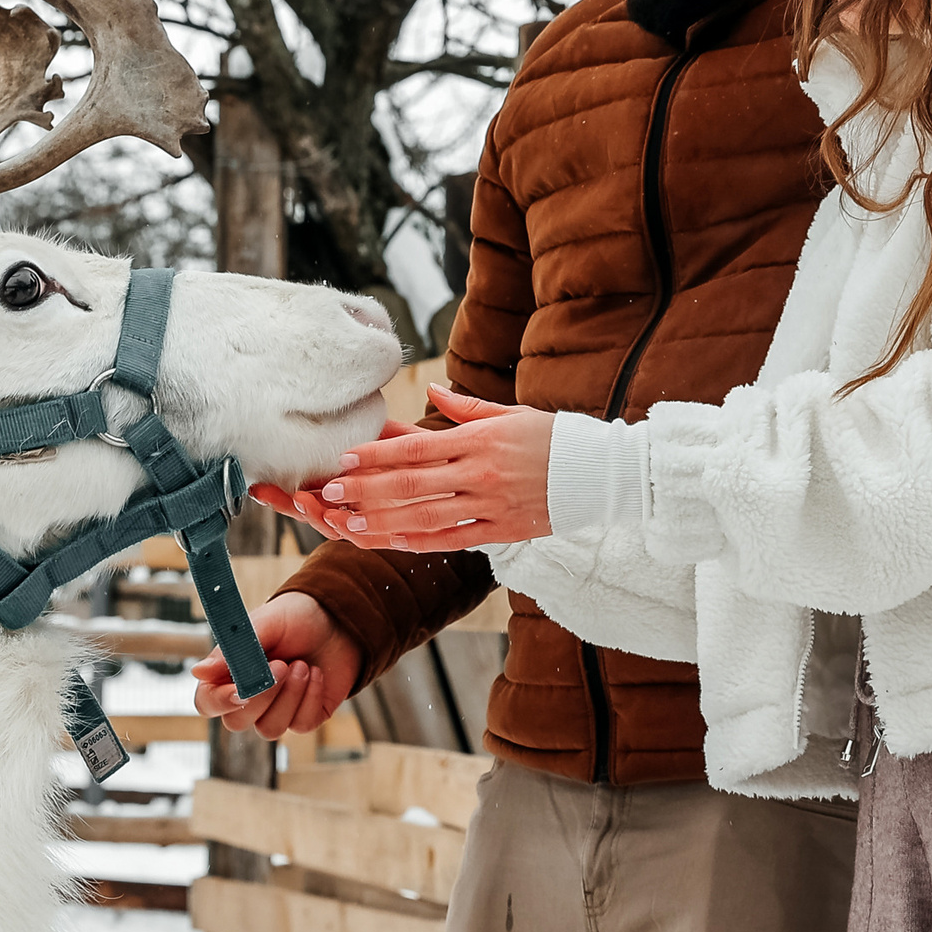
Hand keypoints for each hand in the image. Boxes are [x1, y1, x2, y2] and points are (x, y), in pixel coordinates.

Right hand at [188, 592, 361, 737]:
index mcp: (229, 674)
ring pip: (269, 729)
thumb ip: (233, 651)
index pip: (208, 702)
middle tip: (282, 664)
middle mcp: (249, 697)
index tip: (241, 688)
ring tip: (302, 665)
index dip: (219, 701)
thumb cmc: (293, 618)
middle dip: (262, 696)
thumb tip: (198, 672)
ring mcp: (277, 710)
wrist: (338, 619)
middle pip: (237, 722)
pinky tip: (316, 673)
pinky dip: (310, 697)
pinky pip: (300, 725)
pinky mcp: (304, 717)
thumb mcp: (265, 624)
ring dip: (289, 696)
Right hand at [249, 419, 423, 533]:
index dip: (285, 489)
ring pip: (337, 527)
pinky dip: (352, 530)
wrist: (474, 477)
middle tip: (262, 493)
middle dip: (287, 505)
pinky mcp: (397, 534)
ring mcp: (376, 522)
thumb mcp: (406, 439)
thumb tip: (348, 407)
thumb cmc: (438, 458)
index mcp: (355, 486)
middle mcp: (360, 507)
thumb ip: (378, 431)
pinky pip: (370, 537)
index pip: (311, 490)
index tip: (259, 481)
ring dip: (316, 516)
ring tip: (301, 501)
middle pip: (315, 512)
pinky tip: (338, 519)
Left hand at [303, 385, 554, 551]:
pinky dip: (418, 542)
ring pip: (424, 517)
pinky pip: (452, 541)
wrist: (601, 474)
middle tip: (330, 493)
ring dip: (381, 521)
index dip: (376, 454)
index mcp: (479, 440)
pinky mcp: (501, 532)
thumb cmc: (554, 438)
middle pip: (411, 485)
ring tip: (348, 523)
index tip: (344, 457)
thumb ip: (466, 407)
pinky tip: (391, 541)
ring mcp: (489, 506)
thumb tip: (430, 389)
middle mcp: (480, 474)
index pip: (416, 448)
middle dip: (365, 489)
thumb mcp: (511, 413)